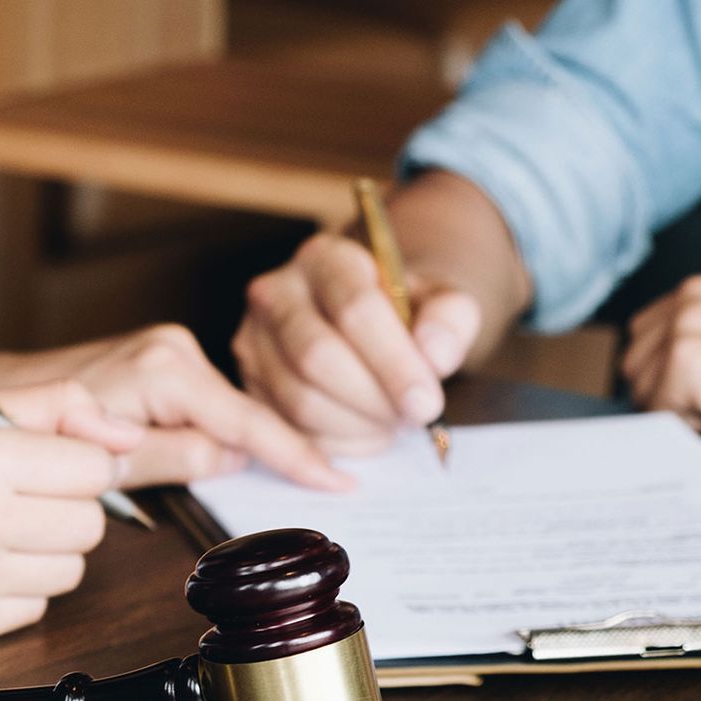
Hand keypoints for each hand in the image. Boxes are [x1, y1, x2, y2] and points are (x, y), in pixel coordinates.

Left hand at [0, 324, 349, 489]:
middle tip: (337, 483)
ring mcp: (164, 355)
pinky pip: (209, 407)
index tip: (336, 479)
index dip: (292, 452)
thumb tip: (229, 458)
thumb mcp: (96, 458)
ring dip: (261, 444)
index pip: (243, 419)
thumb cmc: (19, 426)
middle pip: (245, 414)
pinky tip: (265, 456)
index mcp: (160, 368)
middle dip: (286, 447)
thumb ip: (166, 455)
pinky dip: (233, 433)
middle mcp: (168, 352)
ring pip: (229, 412)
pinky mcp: (157, 368)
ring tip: (318, 472)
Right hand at [0, 381, 136, 645]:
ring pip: (72, 571)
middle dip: (64, 509)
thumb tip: (129, 440)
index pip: (95, 471)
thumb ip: (56, 406)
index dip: (77, 464)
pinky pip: (38, 607)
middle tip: (16, 499)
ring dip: (46, 551)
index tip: (44, 464)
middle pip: (91, 525)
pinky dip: (17, 588)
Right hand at [235, 233, 481, 454]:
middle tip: (411, 418)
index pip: (354, 308)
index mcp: (325, 258)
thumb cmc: (405, 313)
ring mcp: (253, 340)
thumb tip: (435, 356)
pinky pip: (289, 428)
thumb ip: (451, 320)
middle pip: (317, 357)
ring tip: (391, 422)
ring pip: (300, 399)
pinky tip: (365, 430)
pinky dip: (336, 442)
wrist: (369, 322)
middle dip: (373, 399)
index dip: (394, 363)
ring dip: (357, 426)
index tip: (427, 403)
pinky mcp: (248, 384)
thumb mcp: (442, 302)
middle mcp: (276, 292)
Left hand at [623, 266, 700, 457]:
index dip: (673, 377)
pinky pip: (658, 413)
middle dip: (667, 393)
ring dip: (681, 410)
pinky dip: (692, 425)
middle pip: (634, 363)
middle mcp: (692, 292)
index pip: (647, 339)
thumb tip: (669, 372)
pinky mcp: (687, 358)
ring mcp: (686, 322)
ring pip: (641, 390)